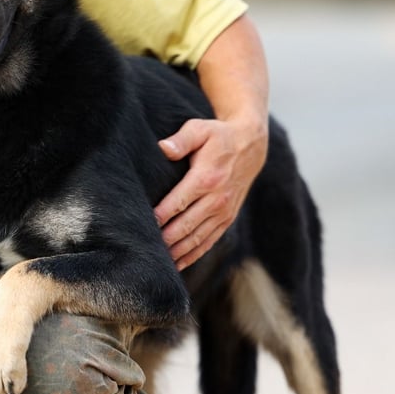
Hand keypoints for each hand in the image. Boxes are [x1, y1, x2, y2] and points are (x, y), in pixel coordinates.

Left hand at [154, 116, 267, 269]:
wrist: (251, 145)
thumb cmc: (218, 136)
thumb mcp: (199, 129)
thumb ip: (181, 140)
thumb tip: (163, 148)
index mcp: (207, 178)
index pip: (178, 202)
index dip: (160, 216)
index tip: (143, 225)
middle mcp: (217, 199)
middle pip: (186, 226)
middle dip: (165, 240)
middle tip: (144, 250)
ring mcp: (224, 212)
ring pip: (197, 239)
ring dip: (177, 252)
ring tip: (157, 264)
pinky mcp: (228, 219)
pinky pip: (209, 241)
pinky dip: (193, 255)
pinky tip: (178, 264)